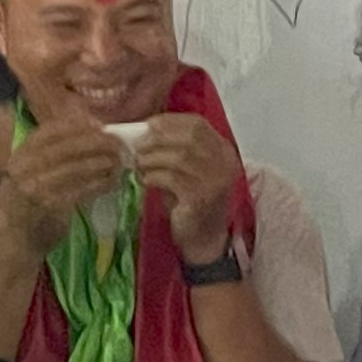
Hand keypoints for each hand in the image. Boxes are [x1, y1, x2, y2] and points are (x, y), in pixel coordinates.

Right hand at [5, 118, 125, 241]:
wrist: (19, 241)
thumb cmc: (31, 203)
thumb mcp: (32, 173)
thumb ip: (53, 153)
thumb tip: (91, 128)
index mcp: (19, 156)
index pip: (48, 131)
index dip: (76, 125)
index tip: (98, 125)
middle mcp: (22, 170)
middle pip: (64, 148)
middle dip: (94, 142)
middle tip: (116, 143)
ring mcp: (33, 189)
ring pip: (73, 169)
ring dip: (99, 163)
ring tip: (117, 161)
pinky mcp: (48, 208)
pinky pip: (79, 192)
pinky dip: (98, 185)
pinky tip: (111, 182)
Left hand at [128, 112, 242, 264]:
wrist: (203, 240)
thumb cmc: (190, 202)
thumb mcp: (186, 170)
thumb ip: (173, 149)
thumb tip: (142, 131)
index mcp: (222, 151)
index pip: (198, 124)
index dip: (171, 121)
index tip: (148, 125)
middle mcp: (224, 163)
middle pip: (189, 137)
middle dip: (158, 138)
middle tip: (137, 145)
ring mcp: (215, 181)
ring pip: (180, 156)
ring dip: (152, 158)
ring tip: (138, 164)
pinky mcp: (201, 198)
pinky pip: (172, 178)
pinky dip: (153, 175)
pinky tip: (144, 180)